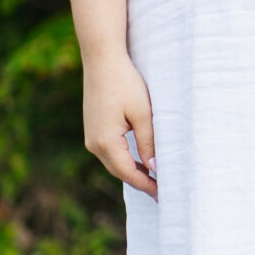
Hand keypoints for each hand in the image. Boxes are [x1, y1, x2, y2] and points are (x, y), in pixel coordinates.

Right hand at [83, 52, 157, 196]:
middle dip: (140, 182)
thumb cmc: (125, 83)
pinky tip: (139, 161)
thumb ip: (148, 142)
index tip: (164, 194)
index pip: (128, 173)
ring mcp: (90, 137)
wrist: (102, 60)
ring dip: (132, 171)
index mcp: (105, 142)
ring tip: (154, 179)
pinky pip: (110, 152)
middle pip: (119, 171)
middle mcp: (93, 144)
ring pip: (114, 162)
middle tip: (162, 191)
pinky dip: (124, 159)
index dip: (146, 185)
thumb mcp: (142, 114)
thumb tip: (154, 167)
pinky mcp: (92, 129)